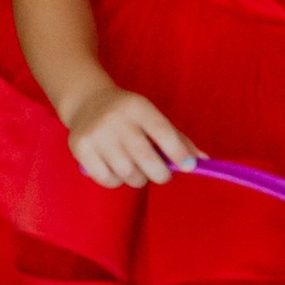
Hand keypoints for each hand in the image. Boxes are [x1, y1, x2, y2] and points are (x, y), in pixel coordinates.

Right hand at [64, 84, 196, 186]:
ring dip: (139, 179)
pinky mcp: (80, 148)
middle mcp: (115, 119)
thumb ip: (178, 138)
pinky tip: (119, 171)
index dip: (178, 152)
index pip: (163, 132)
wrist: (87, 102)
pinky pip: (107, 179)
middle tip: (163, 175)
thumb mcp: (152, 117)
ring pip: (127, 173)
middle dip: (161, 174)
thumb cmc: (129, 114)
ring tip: (139, 171)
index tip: (188, 166)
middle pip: (145, 158)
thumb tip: (204, 161)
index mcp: (138, 107)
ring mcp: (95, 134)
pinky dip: (118, 182)